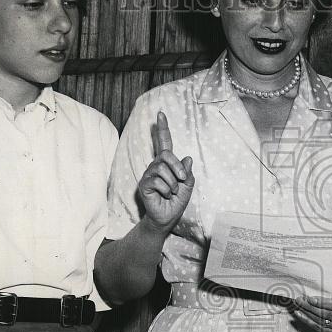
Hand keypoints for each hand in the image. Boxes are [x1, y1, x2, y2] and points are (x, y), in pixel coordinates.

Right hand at [138, 111, 194, 232]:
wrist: (167, 218)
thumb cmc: (176, 202)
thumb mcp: (188, 186)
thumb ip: (188, 173)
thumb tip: (188, 158)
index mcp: (167, 164)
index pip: (164, 143)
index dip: (163, 129)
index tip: (161, 113)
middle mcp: (156, 166)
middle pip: (166, 155)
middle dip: (177, 168)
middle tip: (182, 180)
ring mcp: (148, 174)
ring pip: (162, 169)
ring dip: (172, 183)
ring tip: (172, 192)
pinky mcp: (144, 184)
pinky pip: (157, 181)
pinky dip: (166, 190)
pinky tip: (164, 195)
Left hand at [291, 291, 331, 331]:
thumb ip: (328, 298)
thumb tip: (309, 298)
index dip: (322, 302)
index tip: (309, 298)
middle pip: (326, 314)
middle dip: (310, 307)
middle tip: (299, 301)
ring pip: (321, 322)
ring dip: (307, 314)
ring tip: (297, 307)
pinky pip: (319, 328)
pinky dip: (308, 322)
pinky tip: (301, 316)